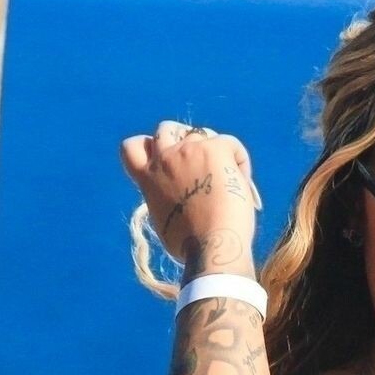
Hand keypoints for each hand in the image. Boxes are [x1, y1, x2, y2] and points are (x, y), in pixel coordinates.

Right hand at [119, 120, 258, 267]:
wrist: (213, 247)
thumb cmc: (192, 246)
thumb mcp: (164, 222)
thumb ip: (165, 199)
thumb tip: (178, 198)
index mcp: (148, 179)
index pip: (131, 147)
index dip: (148, 147)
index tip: (163, 160)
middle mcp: (165, 159)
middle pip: (165, 128)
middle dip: (182, 140)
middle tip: (201, 165)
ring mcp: (189, 151)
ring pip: (200, 133)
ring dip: (212, 151)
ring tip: (226, 181)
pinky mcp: (215, 150)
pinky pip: (230, 144)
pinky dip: (238, 162)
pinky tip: (243, 186)